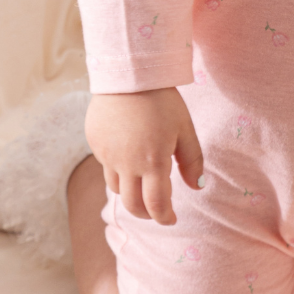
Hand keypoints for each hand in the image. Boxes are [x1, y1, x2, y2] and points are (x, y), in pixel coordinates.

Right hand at [85, 87, 203, 224]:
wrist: (128, 74)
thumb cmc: (162, 100)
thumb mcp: (184, 128)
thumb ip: (192, 160)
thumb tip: (197, 187)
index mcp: (153, 162)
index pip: (156, 205)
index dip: (164, 217)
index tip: (172, 220)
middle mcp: (127, 164)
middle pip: (133, 205)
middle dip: (146, 213)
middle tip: (157, 210)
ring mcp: (107, 155)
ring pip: (116, 188)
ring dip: (130, 192)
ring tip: (142, 184)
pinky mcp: (95, 144)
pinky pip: (106, 166)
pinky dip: (118, 169)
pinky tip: (128, 154)